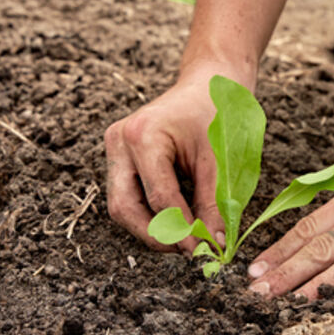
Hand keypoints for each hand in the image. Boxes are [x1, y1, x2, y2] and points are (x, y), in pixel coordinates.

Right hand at [104, 67, 236, 252]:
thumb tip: (213, 246)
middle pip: (125, 208)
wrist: (209, 83)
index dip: (182, 231)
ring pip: (122, 206)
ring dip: (151, 228)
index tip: (204, 250)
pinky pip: (127, 195)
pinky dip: (150, 212)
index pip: (159, 198)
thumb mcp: (219, 160)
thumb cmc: (216, 113)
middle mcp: (120, 140)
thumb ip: (213, 205)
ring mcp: (114, 147)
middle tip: (187, 251)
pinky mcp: (119, 155)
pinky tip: (176, 219)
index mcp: (144, 135)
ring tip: (184, 237)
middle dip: (156, 236)